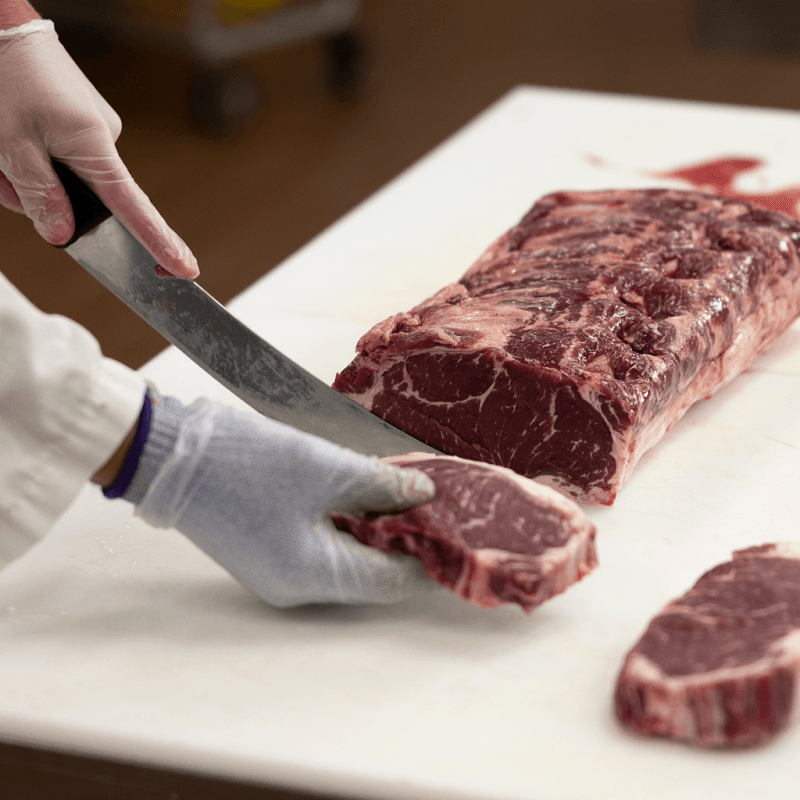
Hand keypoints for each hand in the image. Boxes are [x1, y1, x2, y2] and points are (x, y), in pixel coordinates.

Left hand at [0, 20, 197, 277]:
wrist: (0, 23)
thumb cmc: (5, 73)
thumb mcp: (11, 145)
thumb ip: (41, 196)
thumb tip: (63, 234)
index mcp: (96, 148)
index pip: (137, 211)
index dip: (161, 245)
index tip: (185, 270)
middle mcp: (104, 141)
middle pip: (86, 200)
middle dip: (44, 200)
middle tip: (5, 178)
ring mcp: (94, 131)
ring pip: (67, 180)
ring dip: (29, 178)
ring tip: (0, 154)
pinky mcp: (80, 123)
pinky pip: (62, 160)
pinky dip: (33, 160)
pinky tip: (11, 140)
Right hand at [125, 395, 436, 606]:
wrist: (170, 452)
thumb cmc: (241, 462)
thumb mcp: (323, 468)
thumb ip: (382, 483)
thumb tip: (425, 491)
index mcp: (311, 576)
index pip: (391, 581)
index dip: (429, 557)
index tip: (460, 533)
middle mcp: (296, 585)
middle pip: (371, 571)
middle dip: (407, 538)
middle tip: (440, 505)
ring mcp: (279, 568)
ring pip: (349, 555)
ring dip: (379, 526)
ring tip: (411, 493)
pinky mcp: (269, 546)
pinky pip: (324, 542)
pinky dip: (350, 521)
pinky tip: (369, 493)